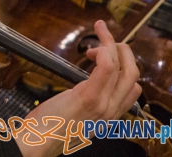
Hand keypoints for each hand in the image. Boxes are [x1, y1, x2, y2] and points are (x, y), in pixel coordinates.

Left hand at [16, 20, 140, 156]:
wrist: (38, 141)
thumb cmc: (50, 126)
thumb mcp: (76, 116)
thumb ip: (87, 103)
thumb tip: (84, 89)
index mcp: (109, 113)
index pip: (133, 86)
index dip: (124, 65)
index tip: (104, 54)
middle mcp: (111, 110)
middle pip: (131, 73)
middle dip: (122, 49)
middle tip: (103, 36)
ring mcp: (103, 105)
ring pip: (122, 67)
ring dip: (111, 43)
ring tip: (99, 30)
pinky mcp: (88, 97)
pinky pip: (106, 70)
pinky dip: (104, 53)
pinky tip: (93, 46)